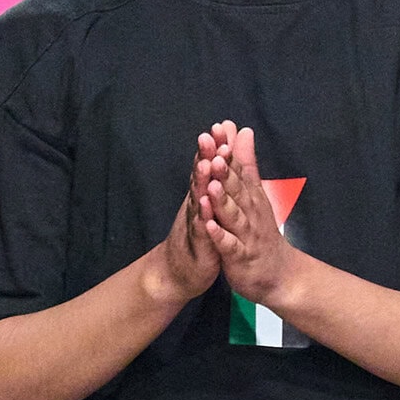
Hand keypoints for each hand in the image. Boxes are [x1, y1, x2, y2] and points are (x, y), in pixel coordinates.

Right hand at [142, 125, 228, 306]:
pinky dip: (201, 220)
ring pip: (198, 201)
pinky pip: (200, 233)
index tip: (221, 126)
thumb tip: (219, 150)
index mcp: (201, 196)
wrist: (178, 273)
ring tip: (207, 165)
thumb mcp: (207, 205)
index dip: (213, 147)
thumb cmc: (197, 236)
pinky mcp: (199, 248)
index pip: (208, 167)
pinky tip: (204, 209)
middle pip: (200, 178)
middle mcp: (195, 206)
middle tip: (209, 136)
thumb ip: (214, 178)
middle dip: (205, 157)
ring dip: (201, 183)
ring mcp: (195, 226)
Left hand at [196, 120, 297, 308]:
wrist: (280, 274)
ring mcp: (246, 234)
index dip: (227, 150)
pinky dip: (219, 236)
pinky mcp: (240, 257)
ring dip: (223, 201)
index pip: (238, 169)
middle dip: (225, 171)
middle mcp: (250, 212)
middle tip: (214, 151)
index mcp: (250, 196)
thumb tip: (243, 131)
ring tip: (211, 186)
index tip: (218, 129)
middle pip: (236, 189)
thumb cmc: (262, 232)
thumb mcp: (254, 193)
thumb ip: (246, 163)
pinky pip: (229, 245)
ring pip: (233, 215)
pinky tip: (208, 226)